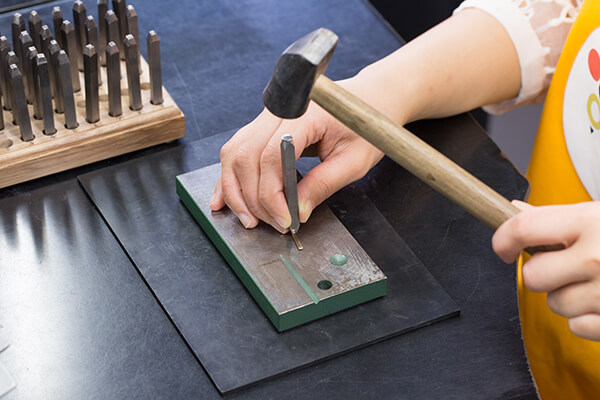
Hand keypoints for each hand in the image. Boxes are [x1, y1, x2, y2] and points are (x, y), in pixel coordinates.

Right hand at [210, 80, 385, 231]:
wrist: (368, 101)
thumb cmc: (364, 126)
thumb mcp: (352, 161)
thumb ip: (322, 185)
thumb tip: (296, 211)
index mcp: (303, 114)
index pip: (272, 156)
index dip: (272, 194)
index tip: (284, 219)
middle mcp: (278, 111)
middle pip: (247, 157)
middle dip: (254, 198)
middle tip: (273, 224)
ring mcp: (267, 117)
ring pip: (234, 154)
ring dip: (236, 191)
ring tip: (249, 219)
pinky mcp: (263, 127)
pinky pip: (236, 151)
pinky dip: (229, 178)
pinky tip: (223, 200)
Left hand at [492, 201, 599, 340]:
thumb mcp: (598, 217)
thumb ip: (557, 217)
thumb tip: (513, 209)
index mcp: (590, 221)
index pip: (523, 228)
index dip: (503, 239)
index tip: (503, 248)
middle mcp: (596, 257)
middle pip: (532, 275)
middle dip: (542, 274)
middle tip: (566, 267)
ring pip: (555, 304)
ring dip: (568, 296)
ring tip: (595, 283)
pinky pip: (576, 326)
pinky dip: (588, 318)